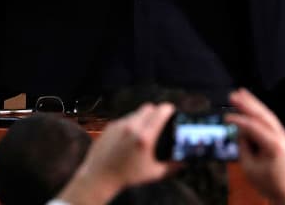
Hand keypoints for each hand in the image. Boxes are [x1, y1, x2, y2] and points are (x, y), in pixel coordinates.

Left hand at [56, 102, 177, 204]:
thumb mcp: (154, 173)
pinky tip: (132, 135)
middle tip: (161, 120)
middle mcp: (131, 127)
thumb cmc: (128, 176)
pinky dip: (131, 123)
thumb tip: (184, 162)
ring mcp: (119, 125)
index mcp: (144, 137)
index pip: (160, 112)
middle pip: (148, 107)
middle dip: (156, 111)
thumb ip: (172, 166)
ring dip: (143, 117)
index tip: (172, 110)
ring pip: (135, 112)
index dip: (168, 109)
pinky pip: (124, 119)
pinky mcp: (110, 126)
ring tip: (147, 129)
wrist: (100, 175)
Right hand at [227, 89, 284, 204]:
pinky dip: (261, 114)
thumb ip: (243, 147)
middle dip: (248, 103)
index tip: (225, 117)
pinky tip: (254, 109)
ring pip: (269, 116)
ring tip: (243, 94)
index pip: (252, 125)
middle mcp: (282, 137)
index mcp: (273, 144)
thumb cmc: (271, 184)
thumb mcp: (250, 168)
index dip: (238, 120)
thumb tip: (241, 133)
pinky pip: (272, 123)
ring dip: (255, 105)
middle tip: (234, 94)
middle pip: (263, 115)